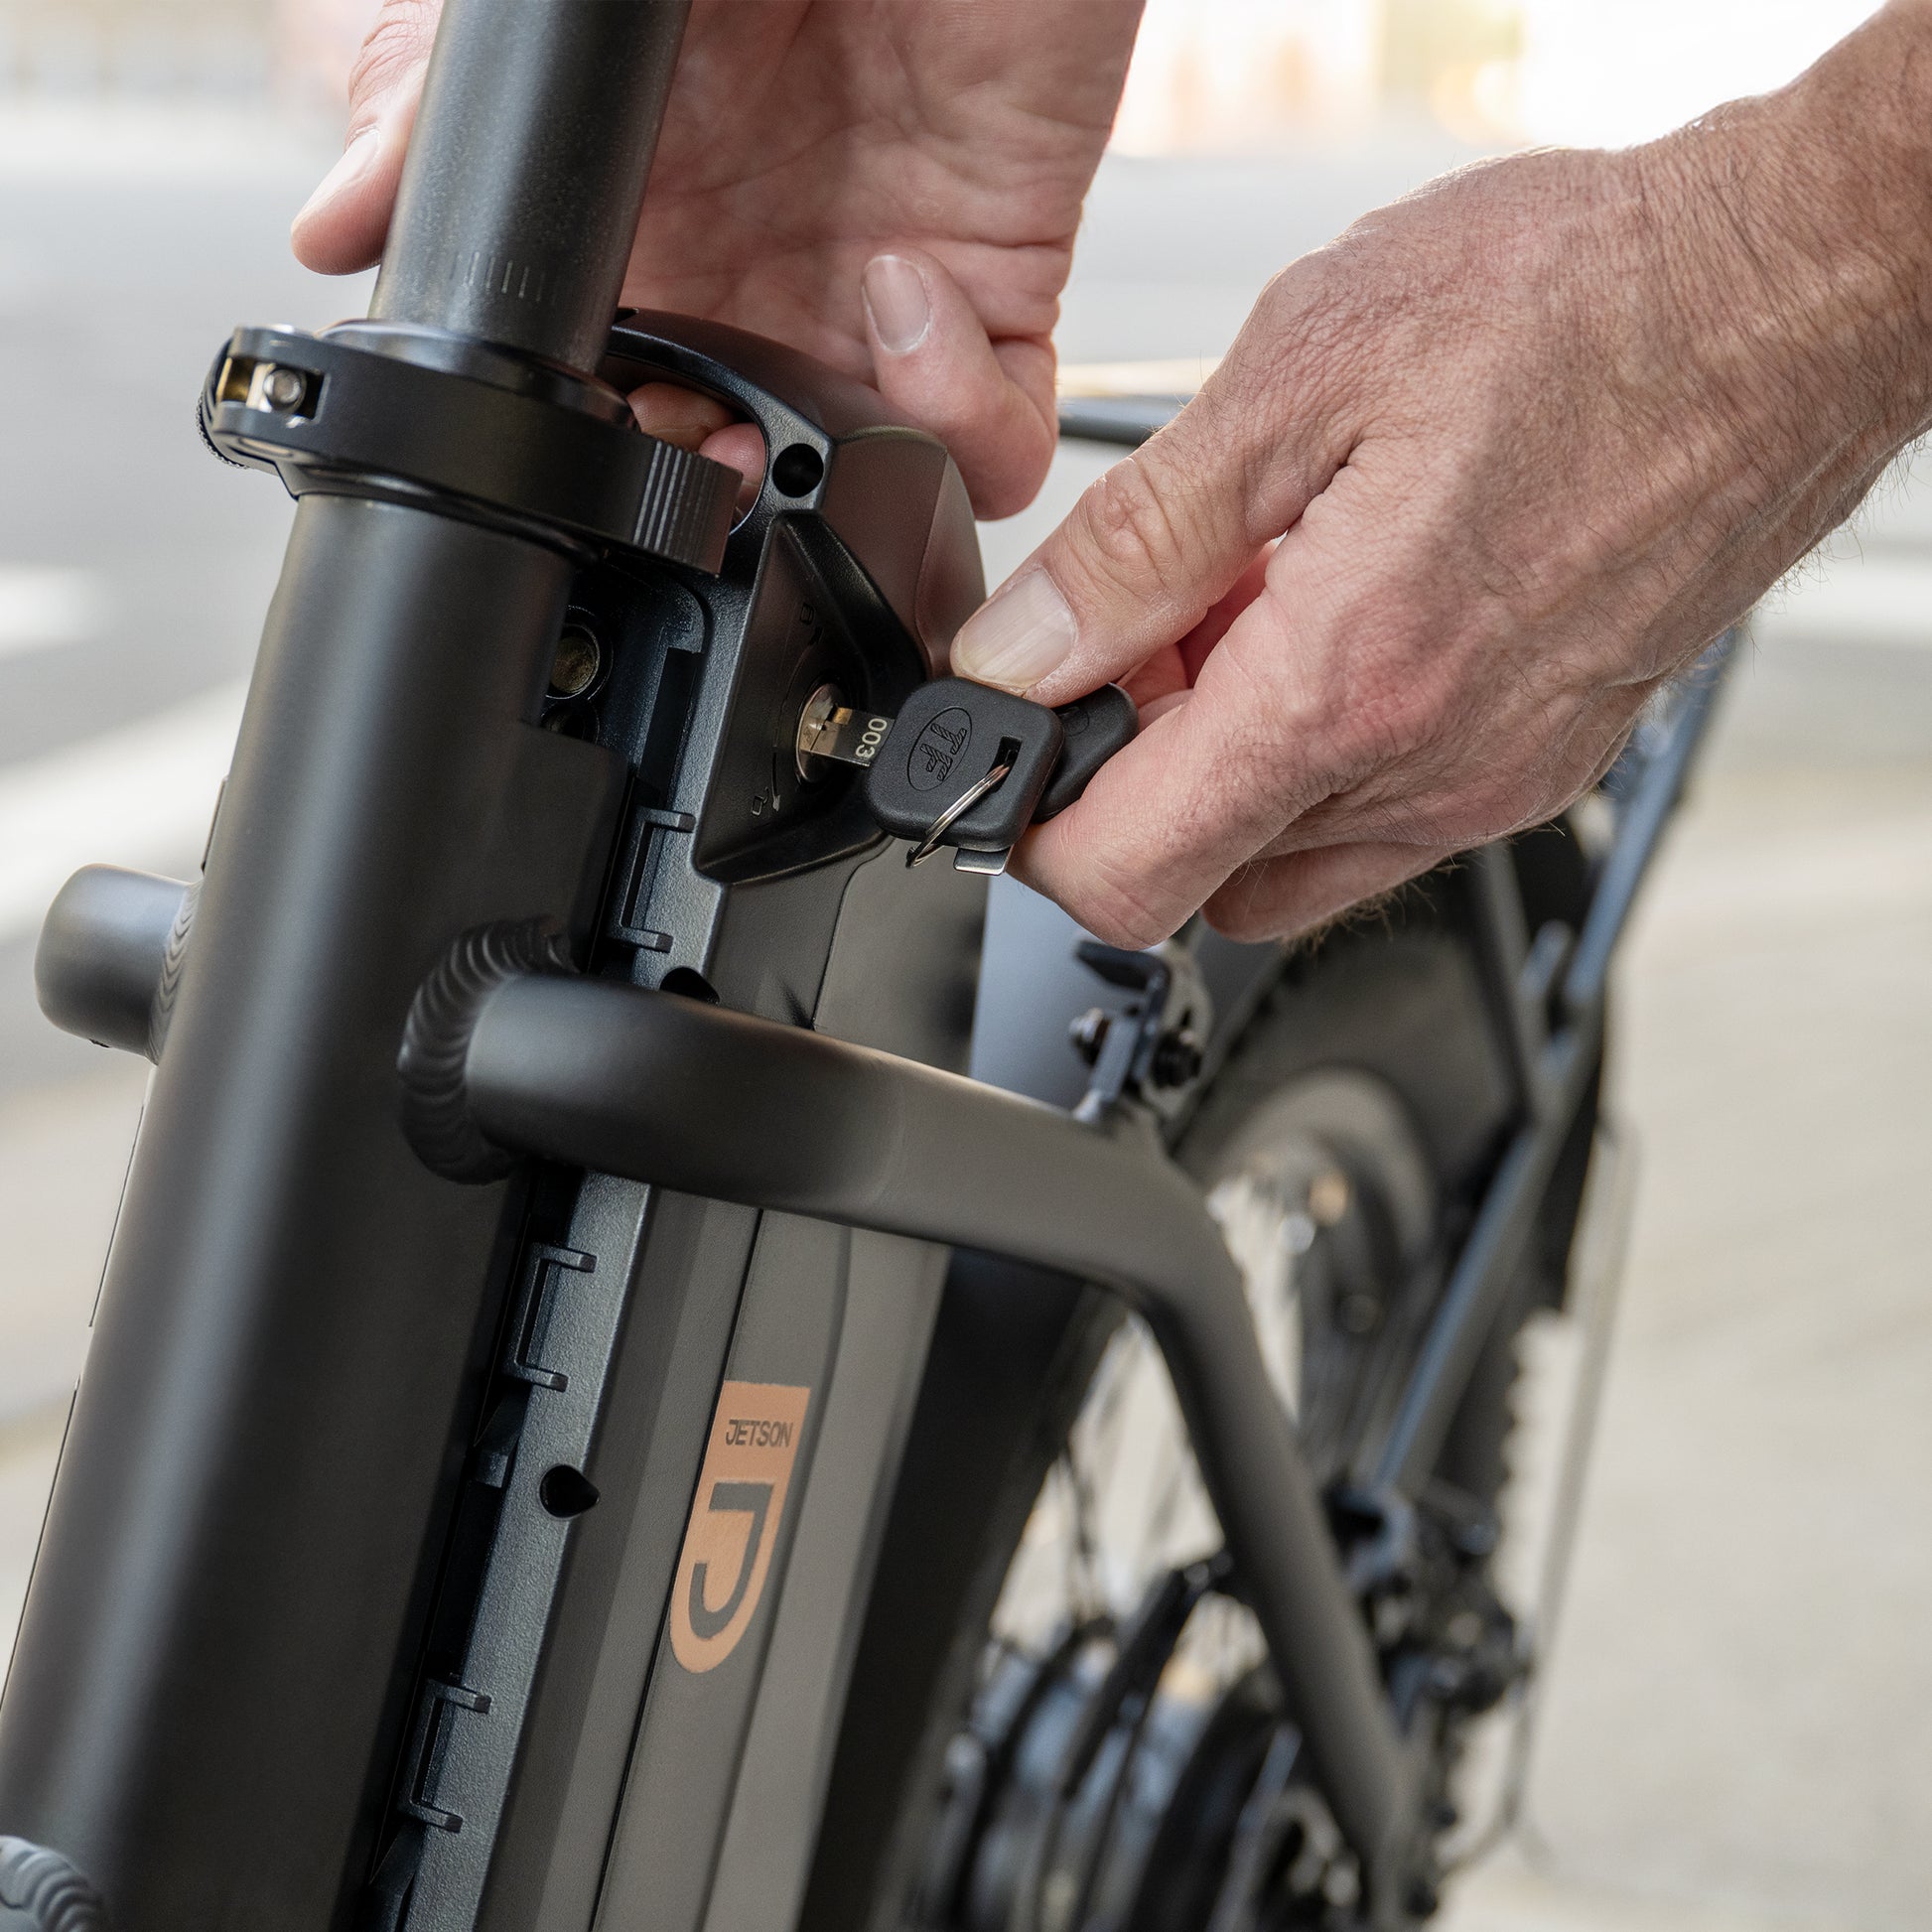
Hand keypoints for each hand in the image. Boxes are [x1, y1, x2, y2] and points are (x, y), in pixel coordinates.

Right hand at [291, 0, 1140, 516]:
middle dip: (704, 489)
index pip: (599, 381)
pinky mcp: (997, 294)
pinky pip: (996, 442)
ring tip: (801, 395)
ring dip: (826, 481)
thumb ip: (452, 99)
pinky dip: (959, 426)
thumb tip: (338, 226)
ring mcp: (877, 297)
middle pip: (722, 460)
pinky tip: (905, 299)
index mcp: (647, 219)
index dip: (585, 439)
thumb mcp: (573, 8)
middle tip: (693, 450)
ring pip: (856, 478)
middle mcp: (759, 276)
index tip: (572, 443)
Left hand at [954, 3, 1931, 944]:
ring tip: (1251, 617)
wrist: (1787, 296)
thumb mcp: (1294, 384)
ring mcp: (1496, 780)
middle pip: (1198, 885)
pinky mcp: (1545, 760)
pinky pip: (1387, 819)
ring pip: (1291, 863)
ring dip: (1230, 777)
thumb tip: (1022, 649)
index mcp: (1344, 688)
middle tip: (1146, 648)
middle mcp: (1429, 770)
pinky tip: (1338, 623)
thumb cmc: (1582, 306)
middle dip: (1134, 792)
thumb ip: (1133, 546)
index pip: (1124, 876)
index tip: (1017, 749)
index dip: (1037, 832)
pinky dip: (1325, 756)